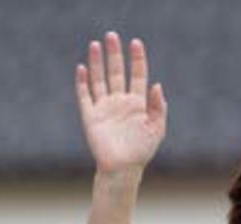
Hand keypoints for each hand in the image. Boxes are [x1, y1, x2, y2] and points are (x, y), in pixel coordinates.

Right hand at [75, 31, 166, 173]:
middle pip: (116, 72)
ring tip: (96, 44)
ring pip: (99, 80)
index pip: (138, 76)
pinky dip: (83, 82)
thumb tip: (156, 85)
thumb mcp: (156, 130)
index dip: (137, 60)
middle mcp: (120, 103)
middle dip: (115, 55)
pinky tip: (82, 68)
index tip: (136, 43)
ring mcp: (105, 108)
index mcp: (138, 105)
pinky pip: (85, 95)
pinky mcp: (91, 116)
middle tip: (112, 36)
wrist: (122, 169)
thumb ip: (157, 108)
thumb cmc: (142, 152)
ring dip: (97, 62)